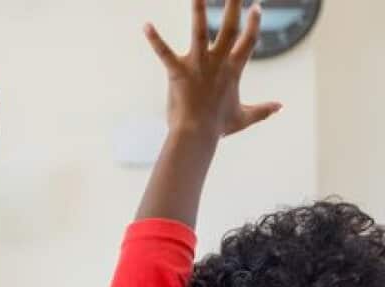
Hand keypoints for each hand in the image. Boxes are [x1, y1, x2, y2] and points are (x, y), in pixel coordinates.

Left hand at [146, 0, 280, 139]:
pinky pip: (164, 52)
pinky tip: (146, 25)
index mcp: (233, 69)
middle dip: (233, 5)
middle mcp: (218, 62)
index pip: (248, 40)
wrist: (197, 134)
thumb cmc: (217, 127)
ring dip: (198, 9)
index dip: (254, 23)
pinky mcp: (178, 71)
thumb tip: (280, 106)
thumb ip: (262, 110)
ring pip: (199, 30)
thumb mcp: (243, 118)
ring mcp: (198, 65)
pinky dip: (155, 39)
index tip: (256, 6)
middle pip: (230, 27)